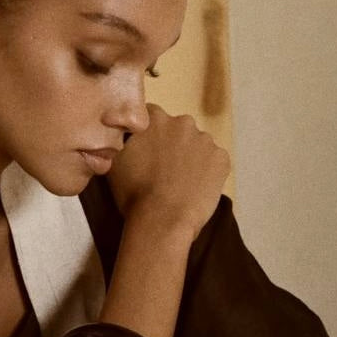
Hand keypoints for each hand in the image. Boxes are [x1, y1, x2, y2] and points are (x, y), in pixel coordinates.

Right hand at [108, 104, 229, 240]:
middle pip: (177, 128)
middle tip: (163, 168)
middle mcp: (183, 122)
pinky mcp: (222, 159)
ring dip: (190, 157)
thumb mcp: (114, 161)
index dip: (148, 133)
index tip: (146, 148)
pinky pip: (214, 161)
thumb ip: (120, 141)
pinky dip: (206, 171)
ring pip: (197, 145)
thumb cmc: (133, 193)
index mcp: (155, 119)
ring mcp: (206, 140)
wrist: (162, 220)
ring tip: (180, 181)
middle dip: (171, 143)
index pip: (150, 116)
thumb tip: (121, 136)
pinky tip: (194, 187)